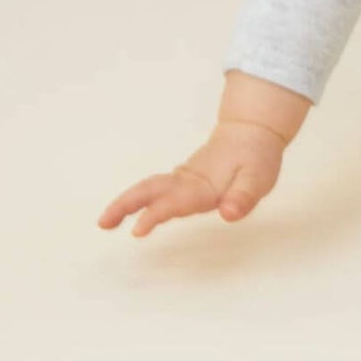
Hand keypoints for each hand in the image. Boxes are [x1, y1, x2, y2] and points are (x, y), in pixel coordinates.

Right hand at [97, 119, 286, 236]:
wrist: (252, 132)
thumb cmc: (256, 158)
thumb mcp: (258, 178)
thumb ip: (243, 197)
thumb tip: (228, 214)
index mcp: (203, 185)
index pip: (175, 201)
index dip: (156, 214)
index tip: (138, 229)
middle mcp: (188, 181)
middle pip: (151, 189)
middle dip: (126, 205)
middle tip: (102, 223)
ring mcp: (183, 179)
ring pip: (149, 188)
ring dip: (126, 203)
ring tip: (105, 222)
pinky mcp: (183, 180)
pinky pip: (156, 189)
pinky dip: (138, 199)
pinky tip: (127, 212)